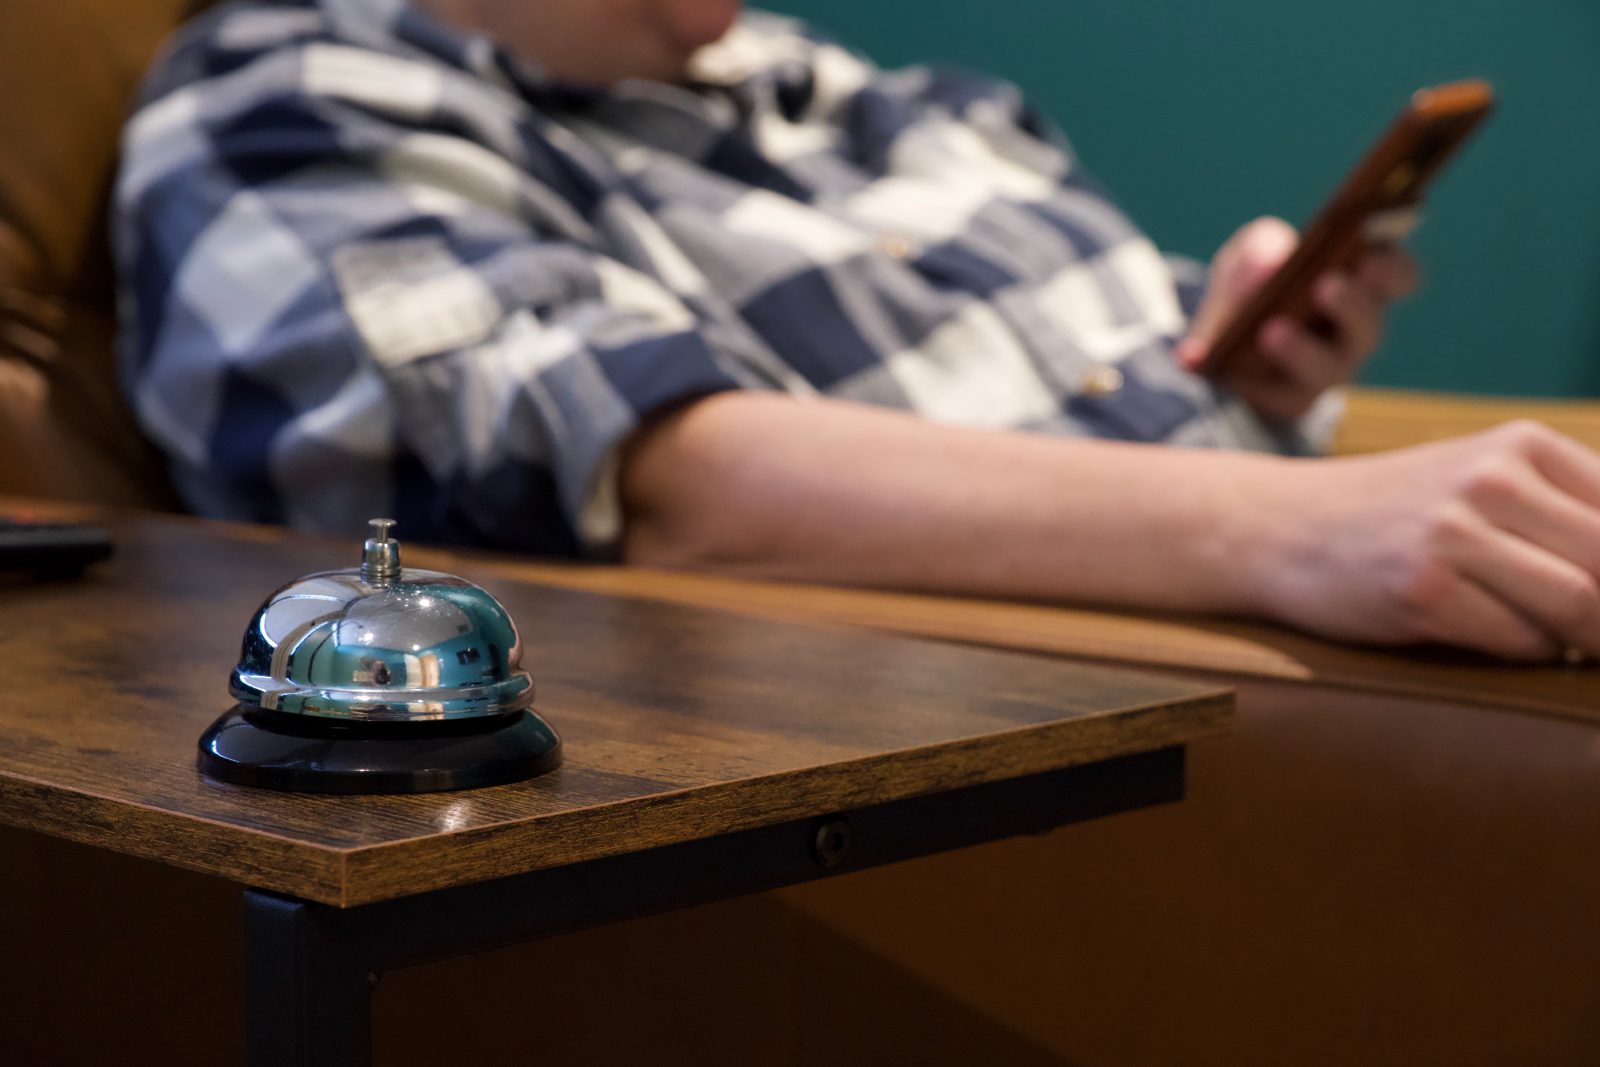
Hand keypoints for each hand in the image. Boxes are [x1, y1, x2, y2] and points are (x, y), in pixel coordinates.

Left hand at [1174, 216, 1419, 421]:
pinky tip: (1199, 358)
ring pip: (1326, 368)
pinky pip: (1270, 396)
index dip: (1392, 264)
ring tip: (1271, 331)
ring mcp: (1325, 373)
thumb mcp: (1252, 254)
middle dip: (1352, 304)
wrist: (1219, 339)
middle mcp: (1354, 333)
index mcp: (1361, 285)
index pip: (1398, 276)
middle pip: (1368, 324)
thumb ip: (1261, 247)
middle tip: (1326, 284)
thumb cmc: (1255, 284)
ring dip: (1300, 349)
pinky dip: (1235, 375)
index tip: (1371, 250)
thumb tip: (1267, 266)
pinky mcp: (1287, 403)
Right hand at [1251, 421, 1599, 659]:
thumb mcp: (1479, 479)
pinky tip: (1500, 638)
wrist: (1277, 527)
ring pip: (1581, 604)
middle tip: (1598, 632)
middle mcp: (1492, 479)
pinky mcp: (1422, 591)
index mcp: (1522, 445)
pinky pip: (1520, 641)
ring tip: (1567, 642)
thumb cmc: (1393, 515)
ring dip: (1585, 638)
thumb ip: (1563, 508)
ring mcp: (1452, 534)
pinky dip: (1528, 653)